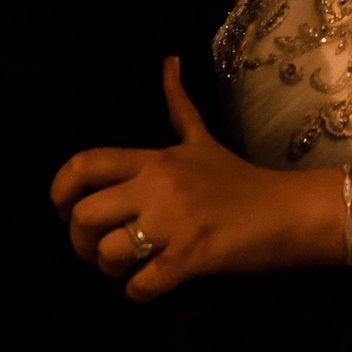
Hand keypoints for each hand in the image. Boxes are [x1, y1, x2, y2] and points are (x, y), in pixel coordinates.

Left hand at [49, 58, 337, 300]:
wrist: (292, 211)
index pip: (84, 164)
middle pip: (84, 216)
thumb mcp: (202, 140)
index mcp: (156, 158)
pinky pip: (141, 285)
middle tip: (99, 250)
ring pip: (108, 254)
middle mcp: (159, 185)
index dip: (59, 191)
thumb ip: (178, 106)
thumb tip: (169, 59)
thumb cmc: (242, 180)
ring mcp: (175, 222)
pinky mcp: (192, 257)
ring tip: (129, 269)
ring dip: (111, 271)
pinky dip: (138, 293)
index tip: (64, 209)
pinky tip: (153, 285)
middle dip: (81, 242)